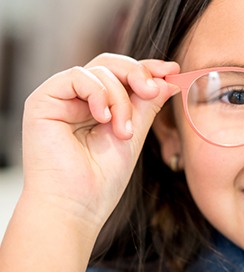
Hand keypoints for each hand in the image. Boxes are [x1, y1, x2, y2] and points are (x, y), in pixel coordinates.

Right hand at [20, 53, 179, 231]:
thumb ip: (148, 104)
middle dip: (138, 73)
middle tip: (153, 90)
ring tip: (124, 132)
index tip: (173, 70)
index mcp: (97, 106)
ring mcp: (60, 99)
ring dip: (120, 99)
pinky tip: (103, 119)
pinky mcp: (42, 101)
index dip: (147, 68)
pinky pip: (77, 76)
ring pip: (99, 70)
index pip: (122, 74)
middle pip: (110, 64)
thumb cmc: (102, 179)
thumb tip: (170, 77)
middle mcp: (77, 99)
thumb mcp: (134, 132)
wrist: (76, 207)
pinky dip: (98, 93)